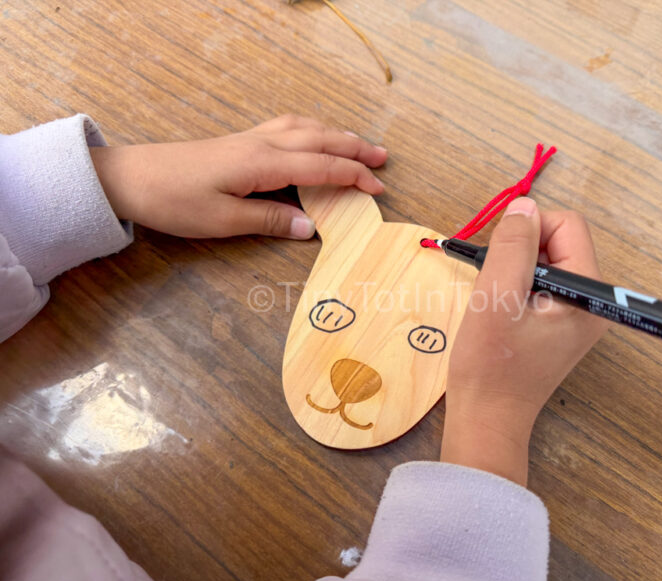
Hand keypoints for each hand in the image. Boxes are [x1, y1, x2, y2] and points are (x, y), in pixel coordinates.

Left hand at [90, 115, 386, 238]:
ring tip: (358, 144)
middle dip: (354, 148)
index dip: (353, 176)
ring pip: (305, 128)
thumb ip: (271, 220)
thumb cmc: (175, 201)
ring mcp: (251, 139)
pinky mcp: (240, 142)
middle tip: (383, 157)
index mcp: (263, 163)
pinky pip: (287, 127)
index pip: (322, 166)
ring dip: (335, 135)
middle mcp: (262, 144)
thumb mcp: (224, 220)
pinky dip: (311, 130)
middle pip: (319, 139)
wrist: (133, 178)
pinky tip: (312, 136)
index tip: (378, 188)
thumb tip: (311, 226)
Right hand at [441, 198, 608, 484]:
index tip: (498, 254)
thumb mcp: (495, 299)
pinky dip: (518, 284)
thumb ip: (513, 247)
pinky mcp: (561, 325)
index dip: (529, 228)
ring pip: (548, 261)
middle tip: (492, 279)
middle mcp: (592, 303)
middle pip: (561, 241)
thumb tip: (524, 205)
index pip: (568, 226)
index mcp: (587, 295)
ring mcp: (578, 315)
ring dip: (517, 267)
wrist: (488, 419)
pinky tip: (499, 309)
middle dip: (523, 248)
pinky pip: (543, 283)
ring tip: (494, 299)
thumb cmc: (490, 366)